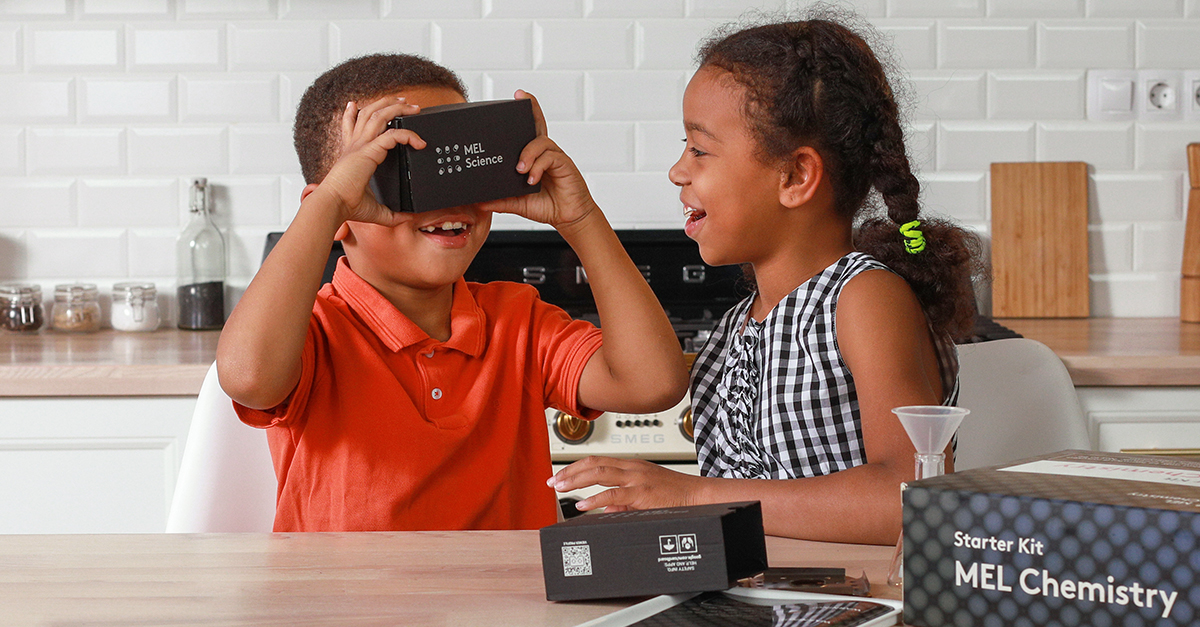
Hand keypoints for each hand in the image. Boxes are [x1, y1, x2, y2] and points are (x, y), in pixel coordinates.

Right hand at [316, 97, 425, 225]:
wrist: (333, 206)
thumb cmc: (347, 207)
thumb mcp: (374, 210)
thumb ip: (392, 214)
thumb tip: (407, 218)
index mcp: (351, 155)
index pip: (350, 127)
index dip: (351, 114)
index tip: (354, 105)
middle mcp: (354, 146)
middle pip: (368, 114)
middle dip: (386, 104)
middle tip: (403, 101)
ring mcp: (360, 145)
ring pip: (379, 116)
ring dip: (397, 108)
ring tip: (412, 107)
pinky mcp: (368, 151)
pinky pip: (392, 135)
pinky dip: (408, 135)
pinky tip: (418, 142)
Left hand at [479, 91, 598, 229]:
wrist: (568, 218)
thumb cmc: (547, 206)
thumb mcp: (518, 203)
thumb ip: (500, 201)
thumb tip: (479, 202)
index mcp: (534, 156)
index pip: (527, 131)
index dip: (525, 112)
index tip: (516, 96)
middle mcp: (544, 152)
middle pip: (538, 124)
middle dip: (531, 108)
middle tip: (520, 97)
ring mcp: (555, 157)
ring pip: (540, 142)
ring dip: (527, 154)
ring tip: (520, 170)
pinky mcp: (564, 164)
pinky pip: (550, 157)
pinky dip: (538, 166)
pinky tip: (532, 179)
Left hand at [548, 456, 703, 512]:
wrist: (699, 496)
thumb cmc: (675, 494)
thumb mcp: (645, 494)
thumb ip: (623, 502)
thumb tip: (603, 509)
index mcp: (631, 466)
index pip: (597, 461)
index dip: (576, 467)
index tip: (561, 475)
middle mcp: (632, 468)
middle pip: (593, 463)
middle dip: (570, 471)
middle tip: (553, 481)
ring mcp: (636, 479)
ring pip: (599, 473)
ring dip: (576, 480)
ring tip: (561, 487)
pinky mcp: (642, 492)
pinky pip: (613, 494)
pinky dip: (594, 499)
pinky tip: (583, 505)